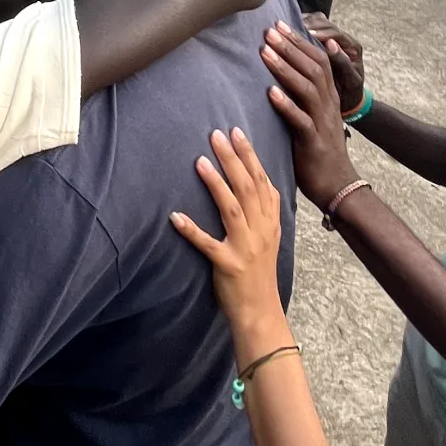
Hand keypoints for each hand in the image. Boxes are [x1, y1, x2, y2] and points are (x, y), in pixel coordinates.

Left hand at [171, 128, 289, 352]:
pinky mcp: (227, 265)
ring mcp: (245, 248)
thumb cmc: (260, 272)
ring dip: (215, 184)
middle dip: (232, 159)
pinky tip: (174, 216)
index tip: (237, 132)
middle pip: (247, 188)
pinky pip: (207, 244)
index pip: (262, 182)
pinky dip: (191, 230)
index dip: (250, 156)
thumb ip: (265, 209)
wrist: (261, 313)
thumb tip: (260, 178)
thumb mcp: (270, 236)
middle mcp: (261, 231)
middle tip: (216, 134)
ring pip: (230, 210)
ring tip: (199, 160)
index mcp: (270, 223)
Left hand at [262, 22, 360, 210]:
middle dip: (290, 48)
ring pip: (307, 88)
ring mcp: (322, 122)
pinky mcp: (313, 141)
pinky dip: (286, 104)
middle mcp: (327, 104)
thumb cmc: (318, 147)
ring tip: (265, 52)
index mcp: (328, 96)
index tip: (278, 25)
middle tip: (269, 31)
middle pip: (312, 68)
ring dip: (285, 69)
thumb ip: (303, 92)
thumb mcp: (314, 114)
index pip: (318, 60)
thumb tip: (285, 69)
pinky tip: (270, 92)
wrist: (337, 184)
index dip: (299, 41)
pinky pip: (301, 120)